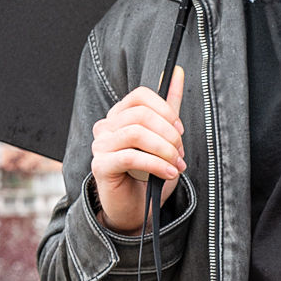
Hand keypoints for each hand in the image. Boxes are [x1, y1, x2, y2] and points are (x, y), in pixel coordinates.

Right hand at [90, 69, 185, 234]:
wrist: (137, 209)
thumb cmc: (149, 174)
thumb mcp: (164, 138)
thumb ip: (169, 107)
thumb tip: (178, 72)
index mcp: (120, 115)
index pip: (140, 95)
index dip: (165, 109)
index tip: (180, 129)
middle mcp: (106, 127)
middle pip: (141, 115)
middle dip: (168, 134)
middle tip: (180, 153)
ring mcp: (100, 146)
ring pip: (135, 133)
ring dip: (164, 149)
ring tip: (177, 164)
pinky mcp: (100, 165)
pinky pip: (129, 156)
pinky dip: (155, 164)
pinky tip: (169, 173)